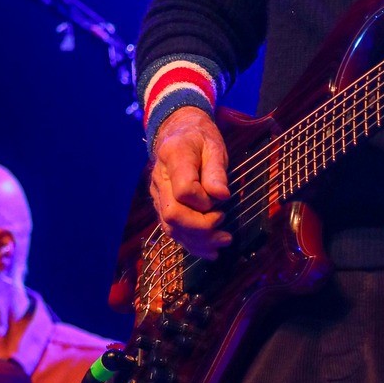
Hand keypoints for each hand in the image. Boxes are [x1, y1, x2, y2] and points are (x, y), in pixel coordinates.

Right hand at [149, 106, 231, 258]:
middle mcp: (159, 179)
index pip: (184, 190)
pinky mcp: (162, 205)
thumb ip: (216, 170)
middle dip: (201, 228)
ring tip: (224, 242)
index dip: (203, 202)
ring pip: (170, 227)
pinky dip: (191, 243)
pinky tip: (210, 251)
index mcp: (173, 157)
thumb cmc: (199, 137)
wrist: (178, 131)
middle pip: (173, 214)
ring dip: (198, 241)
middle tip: (225, 229)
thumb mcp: (214, 146)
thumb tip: (221, 195)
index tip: (222, 199)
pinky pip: (172, 229)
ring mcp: (158, 194)